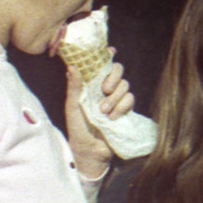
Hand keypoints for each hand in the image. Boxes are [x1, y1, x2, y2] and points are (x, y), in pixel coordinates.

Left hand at [63, 55, 132, 178]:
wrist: (91, 151)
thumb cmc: (77, 129)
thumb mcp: (72, 107)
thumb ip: (74, 87)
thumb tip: (73, 66)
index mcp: (90, 85)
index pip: (100, 65)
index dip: (106, 56)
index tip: (110, 51)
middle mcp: (104, 89)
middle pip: (117, 71)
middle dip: (113, 78)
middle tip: (105, 89)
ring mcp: (116, 99)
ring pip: (125, 86)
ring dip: (114, 98)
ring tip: (104, 112)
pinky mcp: (126, 110)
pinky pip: (130, 99)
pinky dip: (122, 107)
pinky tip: (113, 117)